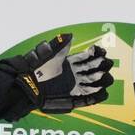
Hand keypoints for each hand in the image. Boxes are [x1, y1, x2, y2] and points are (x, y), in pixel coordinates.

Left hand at [0, 34, 114, 113]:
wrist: (29, 87)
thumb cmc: (37, 70)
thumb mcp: (48, 55)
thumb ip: (59, 45)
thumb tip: (69, 35)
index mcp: (71, 63)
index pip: (89, 57)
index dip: (96, 53)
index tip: (100, 51)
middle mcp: (75, 74)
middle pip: (94, 69)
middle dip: (101, 66)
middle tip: (105, 64)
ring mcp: (75, 86)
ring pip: (93, 83)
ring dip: (101, 81)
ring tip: (105, 78)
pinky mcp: (72, 98)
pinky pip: (87, 99)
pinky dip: (95, 97)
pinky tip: (102, 94)